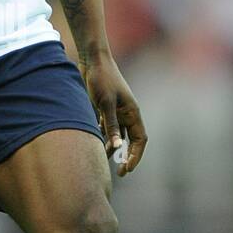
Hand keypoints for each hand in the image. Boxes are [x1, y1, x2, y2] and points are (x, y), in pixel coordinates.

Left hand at [80, 51, 147, 175]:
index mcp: (132, 113)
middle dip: (127, 156)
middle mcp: (127, 114)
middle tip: (120, 172)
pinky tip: (96, 145)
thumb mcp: (105, 103)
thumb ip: (110, 125)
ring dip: (113, 148)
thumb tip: (116, 147)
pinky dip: (104, 138)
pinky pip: (108, 129)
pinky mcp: (105, 109)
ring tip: (104, 160)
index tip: (127, 168)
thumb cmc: (101, 79)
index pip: (140, 140)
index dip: (136, 155)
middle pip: (131, 141)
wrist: (92, 60)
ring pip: (118, 136)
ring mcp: (116, 112)